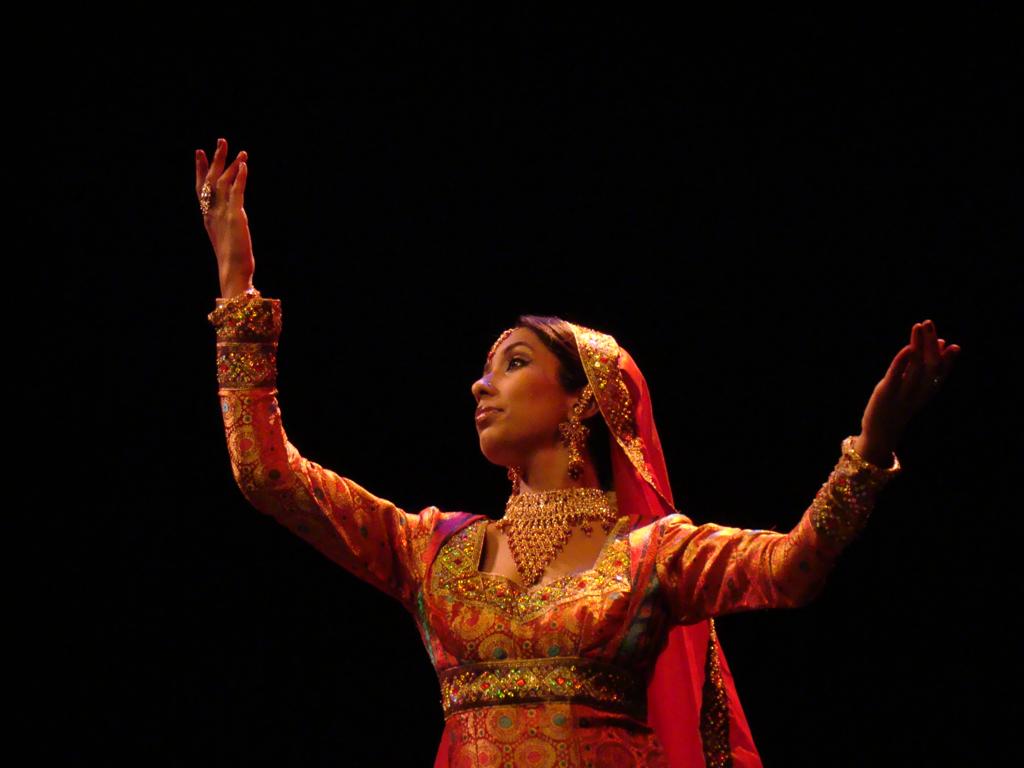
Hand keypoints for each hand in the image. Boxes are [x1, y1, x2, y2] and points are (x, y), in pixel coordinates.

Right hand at [195, 137, 254, 297]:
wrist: (232, 272)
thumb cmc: (231, 261)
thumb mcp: (225, 239)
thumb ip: (225, 226)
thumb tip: (231, 220)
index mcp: (208, 217)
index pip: (201, 188)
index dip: (200, 169)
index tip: (199, 152)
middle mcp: (212, 212)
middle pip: (210, 180)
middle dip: (215, 159)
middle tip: (221, 141)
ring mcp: (222, 213)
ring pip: (225, 182)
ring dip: (233, 165)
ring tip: (241, 151)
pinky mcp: (235, 216)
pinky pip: (236, 192)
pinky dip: (240, 178)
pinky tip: (244, 166)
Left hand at [857, 319, 961, 461]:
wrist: (881, 433)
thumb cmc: (898, 407)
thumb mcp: (914, 390)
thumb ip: (925, 370)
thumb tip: (941, 343)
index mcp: (927, 392)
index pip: (941, 374)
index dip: (949, 361)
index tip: (954, 347)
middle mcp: (918, 392)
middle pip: (931, 366)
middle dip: (931, 344)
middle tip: (930, 323)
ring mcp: (903, 393)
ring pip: (916, 366)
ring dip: (919, 344)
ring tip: (920, 326)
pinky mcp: (886, 392)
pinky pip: (897, 374)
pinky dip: (903, 360)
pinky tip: (908, 347)